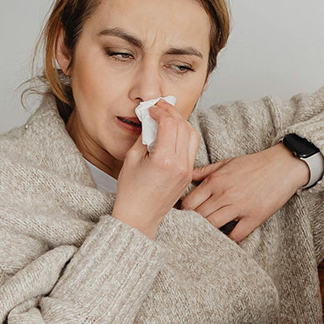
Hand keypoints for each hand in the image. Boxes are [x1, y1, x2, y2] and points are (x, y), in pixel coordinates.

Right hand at [111, 100, 200, 239]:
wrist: (140, 216)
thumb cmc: (131, 191)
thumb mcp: (132, 158)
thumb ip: (145, 136)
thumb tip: (151, 120)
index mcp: (165, 160)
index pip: (169, 124)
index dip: (160, 111)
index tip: (151, 108)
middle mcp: (181, 165)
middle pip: (184, 127)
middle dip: (172, 112)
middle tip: (159, 107)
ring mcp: (187, 170)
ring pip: (192, 136)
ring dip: (181, 123)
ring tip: (166, 117)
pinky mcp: (189, 175)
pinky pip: (191, 148)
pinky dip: (184, 136)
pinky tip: (172, 133)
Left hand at [179, 143, 308, 243]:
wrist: (282, 166)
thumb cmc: (254, 164)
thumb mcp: (226, 163)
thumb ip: (204, 172)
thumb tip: (186, 177)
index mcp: (215, 181)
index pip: (189, 203)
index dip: (182, 213)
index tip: (181, 218)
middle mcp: (224, 194)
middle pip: (198, 216)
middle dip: (191, 224)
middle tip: (188, 230)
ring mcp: (239, 207)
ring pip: (213, 226)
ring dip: (208, 232)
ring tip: (205, 235)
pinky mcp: (254, 217)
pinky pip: (236, 235)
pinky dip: (228, 240)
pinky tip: (225, 239)